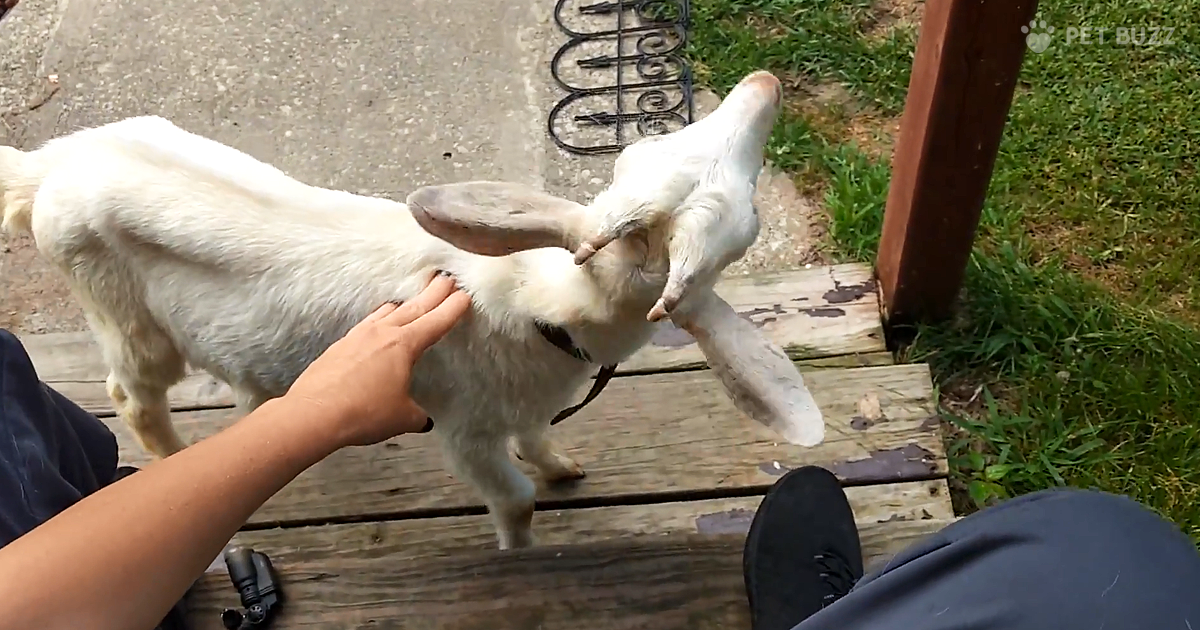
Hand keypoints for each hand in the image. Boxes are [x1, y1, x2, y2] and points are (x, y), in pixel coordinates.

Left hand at [284, 273, 471, 447]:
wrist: (314, 412)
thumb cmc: (363, 412)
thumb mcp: (401, 418)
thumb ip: (416, 415)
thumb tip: (422, 419)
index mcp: (404, 345)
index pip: (435, 322)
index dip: (452, 309)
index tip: (464, 295)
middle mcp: (382, 334)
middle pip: (413, 307)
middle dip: (433, 293)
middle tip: (445, 278)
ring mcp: (358, 337)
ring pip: (386, 313)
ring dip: (402, 304)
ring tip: (408, 300)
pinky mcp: (339, 347)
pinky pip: (366, 326)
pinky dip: (377, 321)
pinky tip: (375, 327)